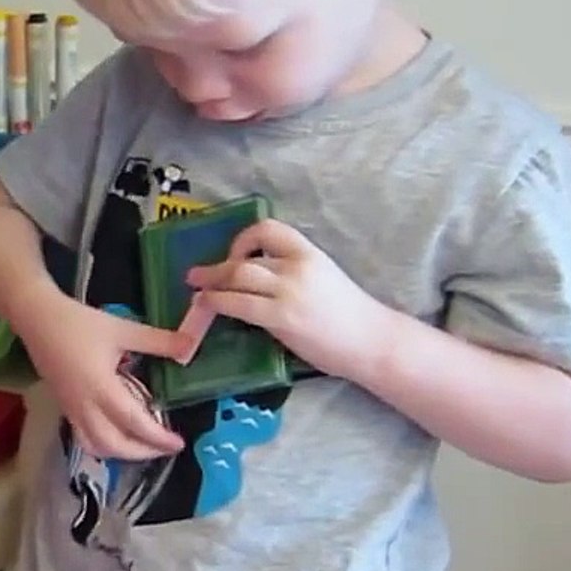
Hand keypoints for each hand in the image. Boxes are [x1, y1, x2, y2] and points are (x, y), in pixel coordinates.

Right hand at [12, 289, 189, 460]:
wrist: (36, 318)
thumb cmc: (78, 323)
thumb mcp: (122, 329)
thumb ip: (159, 341)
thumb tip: (191, 347)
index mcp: (102, 389)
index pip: (135, 424)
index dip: (159, 438)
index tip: (178, 442)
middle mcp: (85, 406)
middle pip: (114, 445)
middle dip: (141, 453)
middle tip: (164, 447)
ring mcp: (71, 409)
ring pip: (96, 446)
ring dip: (120, 452)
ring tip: (141, 445)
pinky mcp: (64, 406)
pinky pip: (84, 437)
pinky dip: (103, 444)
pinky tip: (116, 432)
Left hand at [186, 219, 387, 379]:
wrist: (373, 342)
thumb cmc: (349, 315)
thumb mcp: (323, 279)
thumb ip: (293, 272)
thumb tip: (256, 277)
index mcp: (310, 254)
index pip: (269, 229)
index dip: (244, 238)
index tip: (236, 254)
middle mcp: (298, 266)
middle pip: (245, 257)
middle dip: (217, 266)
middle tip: (198, 274)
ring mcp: (288, 291)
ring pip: (237, 276)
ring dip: (210, 282)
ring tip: (197, 289)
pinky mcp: (281, 317)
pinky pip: (237, 304)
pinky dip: (215, 302)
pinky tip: (206, 305)